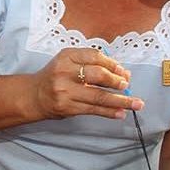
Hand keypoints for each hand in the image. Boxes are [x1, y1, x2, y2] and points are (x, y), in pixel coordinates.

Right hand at [29, 47, 143, 120]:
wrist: (33, 95)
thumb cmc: (55, 77)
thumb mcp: (68, 62)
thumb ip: (91, 64)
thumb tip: (122, 73)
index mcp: (66, 56)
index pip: (94, 56)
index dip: (112, 64)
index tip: (123, 71)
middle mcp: (64, 72)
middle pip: (97, 75)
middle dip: (116, 81)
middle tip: (127, 85)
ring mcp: (65, 91)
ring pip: (98, 96)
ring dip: (121, 100)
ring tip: (136, 103)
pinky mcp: (67, 107)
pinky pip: (93, 110)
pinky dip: (109, 112)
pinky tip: (121, 113)